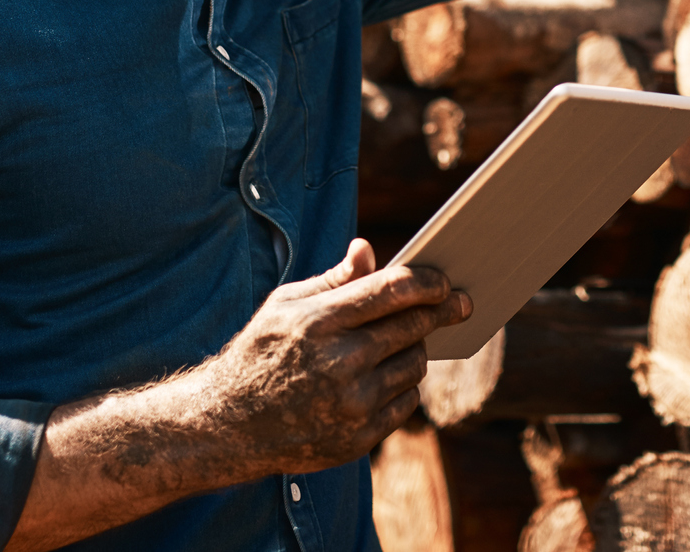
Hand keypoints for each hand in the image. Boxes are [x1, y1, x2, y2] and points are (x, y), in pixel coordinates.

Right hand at [183, 239, 469, 480]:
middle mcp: (339, 363)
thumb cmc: (260, 352)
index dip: (428, 282)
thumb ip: (334, 281)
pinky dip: (402, 384)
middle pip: (412, 327)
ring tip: (405, 340)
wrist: (229, 426)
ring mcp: (351, 405)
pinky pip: (405, 401)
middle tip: (460, 303)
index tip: (447, 280)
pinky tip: (386, 375)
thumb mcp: (286, 305)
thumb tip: (369, 250)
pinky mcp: (359, 437)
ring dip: (415, 348)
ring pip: (414, 364)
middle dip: (440, 311)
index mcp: (320, 322)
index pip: (393, 291)